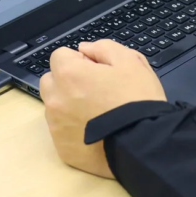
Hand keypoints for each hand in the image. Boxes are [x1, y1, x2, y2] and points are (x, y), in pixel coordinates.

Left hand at [40, 39, 166, 177]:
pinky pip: (61, 131)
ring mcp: (56, 126)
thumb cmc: (138, 100)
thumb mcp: (130, 61)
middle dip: (68, 80)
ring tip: (95, 113)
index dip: (80, 60)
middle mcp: (56, 99)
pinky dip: (73, 128)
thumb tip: (84, 49)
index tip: (97, 71)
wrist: (144, 144)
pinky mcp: (62, 148)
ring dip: (68, 104)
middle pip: (52, 80)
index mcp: (69, 74)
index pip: (60, 55)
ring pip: (54, 106)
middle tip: (94, 90)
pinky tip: (95, 131)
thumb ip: (103, 48)